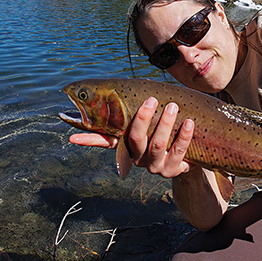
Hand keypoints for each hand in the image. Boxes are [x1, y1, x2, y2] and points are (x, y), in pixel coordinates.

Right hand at [69, 97, 194, 178]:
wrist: (188, 158)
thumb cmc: (163, 134)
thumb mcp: (148, 125)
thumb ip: (133, 113)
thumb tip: (117, 90)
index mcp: (127, 146)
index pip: (105, 141)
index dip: (88, 139)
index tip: (72, 136)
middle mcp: (138, 158)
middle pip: (135, 138)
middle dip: (143, 118)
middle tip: (151, 99)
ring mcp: (155, 166)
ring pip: (157, 145)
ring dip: (166, 124)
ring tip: (173, 106)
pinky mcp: (173, 169)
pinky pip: (178, 151)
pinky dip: (184, 136)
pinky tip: (189, 122)